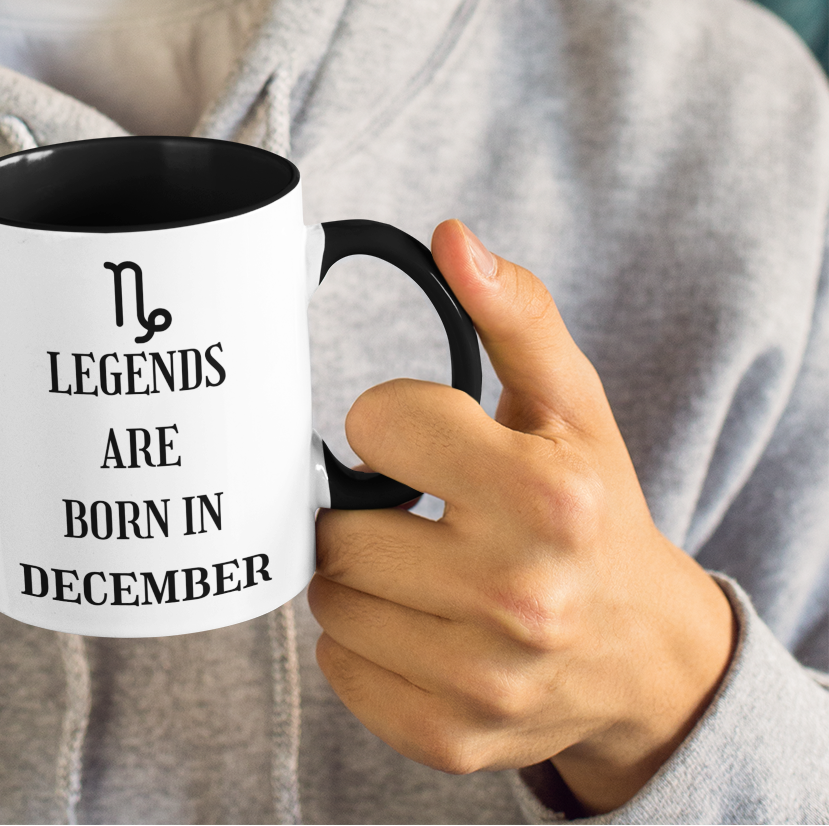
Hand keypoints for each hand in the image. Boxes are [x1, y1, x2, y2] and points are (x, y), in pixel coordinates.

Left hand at [308, 220, 735, 814]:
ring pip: (329, 598)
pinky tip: (415, 621)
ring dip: (356, 573)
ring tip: (415, 562)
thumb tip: (451, 236)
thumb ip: (512, 312)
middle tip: (414, 508)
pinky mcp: (453, 736)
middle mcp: (519, 594)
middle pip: (338, 525)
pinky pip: (340, 671)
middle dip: (363, 505)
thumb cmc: (593, 508)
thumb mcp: (570, 402)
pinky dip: (361, 642)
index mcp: (546, 496)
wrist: (642, 651)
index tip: (427, 442)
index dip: (392, 422)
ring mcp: (483, 677)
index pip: (373, 422)